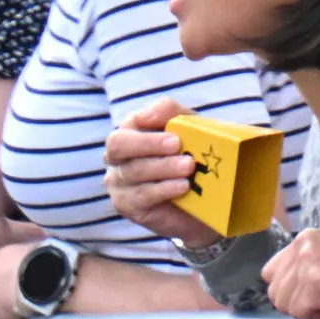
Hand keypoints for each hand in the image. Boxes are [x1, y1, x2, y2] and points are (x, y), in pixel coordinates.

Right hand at [102, 103, 219, 251]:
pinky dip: (163, 189)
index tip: (171, 124)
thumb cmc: (192, 162)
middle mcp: (117, 156)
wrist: (201, 202)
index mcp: (133, 133)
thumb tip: (154, 113)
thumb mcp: (191, 133)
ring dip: (163, 167)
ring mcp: (117, 181)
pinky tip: (182, 186)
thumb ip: (175, 116)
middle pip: (119, 143)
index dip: (150, 117)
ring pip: (133, 170)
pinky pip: (140, 195)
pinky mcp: (125, 205)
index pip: (134, 119)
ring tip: (188, 167)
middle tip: (176, 144)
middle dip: (148, 143)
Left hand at [265, 227, 319, 318]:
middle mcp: (302, 247)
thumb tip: (291, 305)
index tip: (304, 296)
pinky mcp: (315, 281)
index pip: (269, 272)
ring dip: (306, 312)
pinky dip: (316, 318)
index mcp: (304, 238)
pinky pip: (300, 311)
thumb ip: (305, 275)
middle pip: (274, 291)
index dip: (286, 290)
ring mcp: (307, 263)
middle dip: (295, 304)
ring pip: (284, 303)